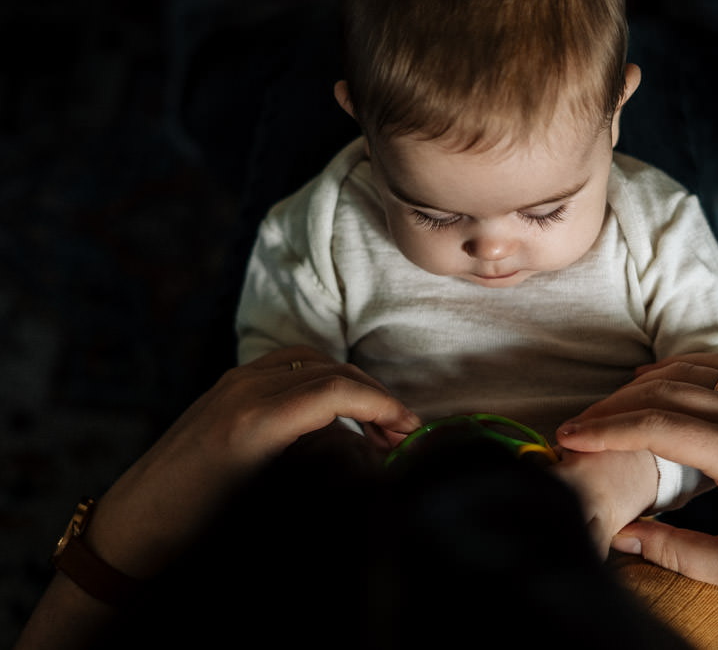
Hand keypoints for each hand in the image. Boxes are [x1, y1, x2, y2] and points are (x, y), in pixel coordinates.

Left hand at [85, 346, 420, 578]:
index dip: (383, 405)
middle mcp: (243, 390)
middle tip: (402, 431)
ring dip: (350, 385)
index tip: (410, 429)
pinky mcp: (228, 386)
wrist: (135, 524)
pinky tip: (333, 410)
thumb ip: (322, 468)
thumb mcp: (267, 502)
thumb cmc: (198, 527)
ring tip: (374, 422)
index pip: (336, 391)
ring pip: (311, 362)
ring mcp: (233, 382)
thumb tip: (369, 454)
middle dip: (374, 397)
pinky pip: (287, 366)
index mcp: (253, 421)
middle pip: (329, 371)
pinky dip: (321, 379)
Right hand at [557, 353, 717, 648]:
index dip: (605, 430)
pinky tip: (655, 381)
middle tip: (577, 427)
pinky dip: (680, 369)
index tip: (569, 437)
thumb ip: (671, 551)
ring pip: (690, 371)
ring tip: (607, 410)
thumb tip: (618, 535)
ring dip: (641, 386)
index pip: (657, 427)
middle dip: (612, 409)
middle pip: (664, 393)